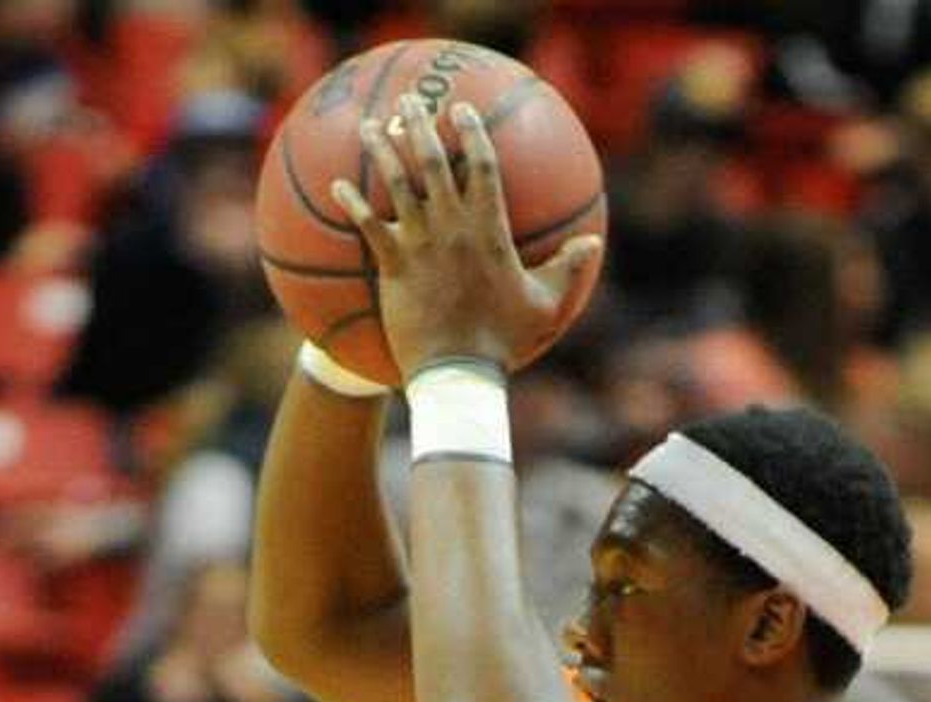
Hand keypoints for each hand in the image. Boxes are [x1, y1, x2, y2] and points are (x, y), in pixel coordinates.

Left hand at [333, 95, 600, 382]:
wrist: (458, 372)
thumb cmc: (503, 342)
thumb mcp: (545, 305)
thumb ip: (568, 270)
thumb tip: (593, 244)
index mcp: (488, 227)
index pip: (481, 163)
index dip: (470, 131)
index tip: (460, 109)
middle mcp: (451, 225)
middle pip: (432, 160)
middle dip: (421, 123)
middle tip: (411, 99)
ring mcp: (419, 243)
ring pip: (396, 183)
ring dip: (382, 149)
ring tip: (372, 125)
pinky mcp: (393, 266)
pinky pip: (368, 226)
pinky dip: (351, 204)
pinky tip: (337, 185)